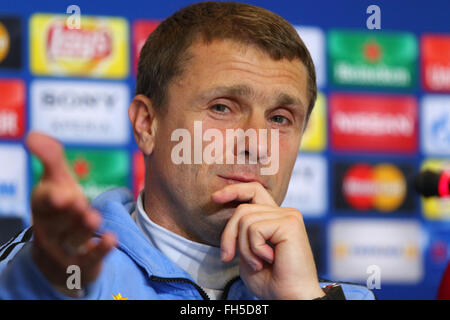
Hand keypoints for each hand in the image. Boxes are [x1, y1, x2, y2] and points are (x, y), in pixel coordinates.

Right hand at [26, 132, 115, 294]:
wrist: (59, 250)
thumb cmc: (60, 207)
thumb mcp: (57, 181)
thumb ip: (51, 158)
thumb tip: (33, 135)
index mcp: (43, 206)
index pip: (43, 201)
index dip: (50, 197)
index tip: (60, 193)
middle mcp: (51, 228)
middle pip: (57, 221)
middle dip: (67, 212)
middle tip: (77, 202)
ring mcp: (64, 248)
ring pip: (72, 239)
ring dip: (83, 228)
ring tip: (95, 217)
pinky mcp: (81, 264)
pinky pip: (89, 259)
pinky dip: (99, 250)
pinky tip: (111, 239)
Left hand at [212, 182, 324, 299]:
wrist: (289, 297)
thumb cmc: (272, 282)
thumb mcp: (247, 254)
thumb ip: (241, 234)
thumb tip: (229, 219)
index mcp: (276, 218)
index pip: (254, 191)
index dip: (233, 190)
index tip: (215, 198)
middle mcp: (284, 213)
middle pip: (243, 209)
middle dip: (229, 234)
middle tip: (228, 257)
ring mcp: (288, 216)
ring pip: (246, 220)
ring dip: (244, 247)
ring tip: (258, 263)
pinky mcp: (289, 223)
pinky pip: (255, 229)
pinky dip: (254, 249)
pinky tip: (269, 259)